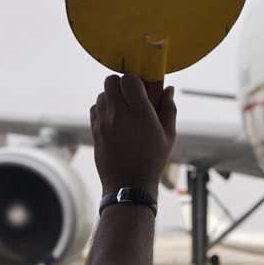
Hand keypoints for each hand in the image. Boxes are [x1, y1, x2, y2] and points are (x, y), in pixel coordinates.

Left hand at [90, 74, 176, 196]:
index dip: (136, 81)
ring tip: (123, 110)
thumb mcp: (168, 136)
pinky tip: (114, 119)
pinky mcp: (95, 130)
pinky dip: (103, 108)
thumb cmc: (152, 161)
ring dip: (112, 97)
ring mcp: (104, 122)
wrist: (128, 184)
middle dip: (121, 84)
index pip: (129, 80)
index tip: (143, 90)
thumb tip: (167, 90)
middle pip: (111, 81)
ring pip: (102, 94)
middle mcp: (119, 115)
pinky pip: (95, 108)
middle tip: (131, 96)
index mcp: (140, 114)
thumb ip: (169, 109)